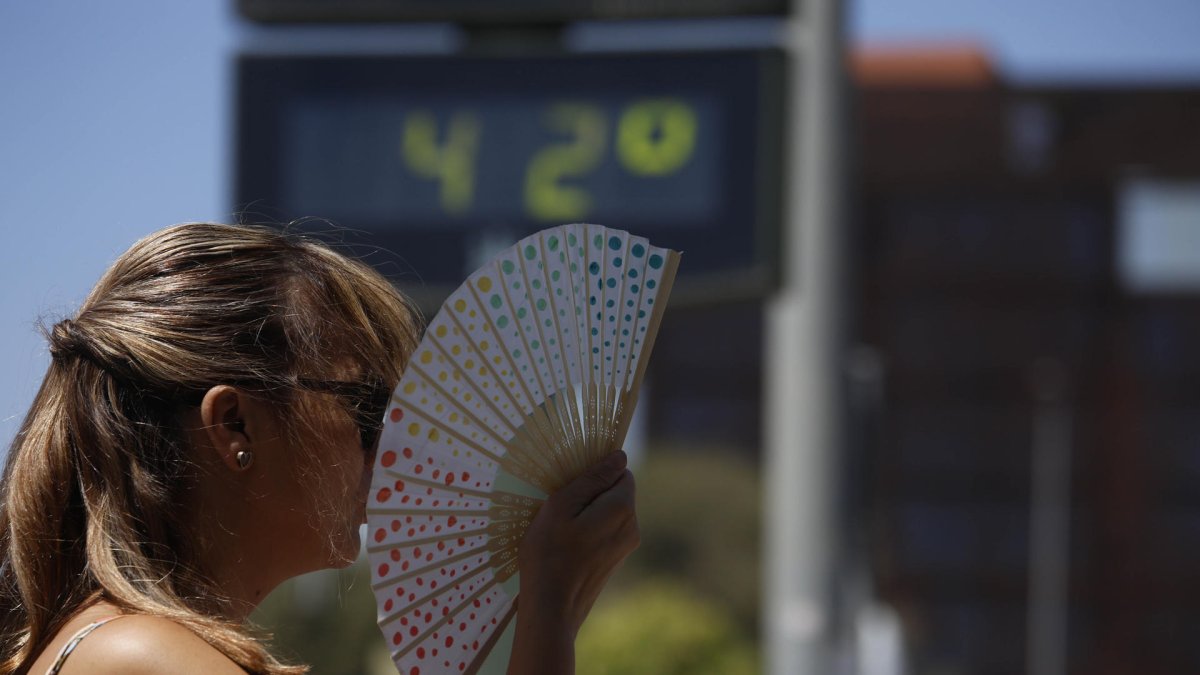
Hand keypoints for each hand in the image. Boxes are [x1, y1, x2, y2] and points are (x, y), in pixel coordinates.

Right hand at [507, 451, 638, 674]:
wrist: (551, 609)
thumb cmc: (549, 553)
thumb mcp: (562, 505)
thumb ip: (592, 478)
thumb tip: (619, 456)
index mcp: (623, 508)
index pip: (620, 471)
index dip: (596, 473)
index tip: (571, 485)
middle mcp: (633, 527)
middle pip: (617, 492)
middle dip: (592, 493)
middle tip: (561, 507)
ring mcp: (626, 547)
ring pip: (610, 513)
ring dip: (588, 513)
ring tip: (561, 528)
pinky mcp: (615, 561)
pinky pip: (606, 532)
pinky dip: (589, 531)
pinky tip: (566, 545)